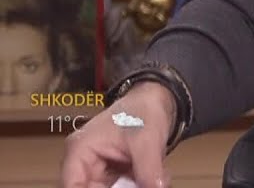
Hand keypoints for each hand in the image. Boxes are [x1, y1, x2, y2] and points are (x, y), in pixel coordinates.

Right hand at [60, 81, 176, 187]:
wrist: (157, 98)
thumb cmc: (144, 110)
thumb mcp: (147, 142)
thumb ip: (149, 171)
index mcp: (80, 150)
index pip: (72, 186)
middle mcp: (83, 161)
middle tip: (142, 186)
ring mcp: (98, 166)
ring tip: (149, 181)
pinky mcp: (113, 170)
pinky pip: (118, 186)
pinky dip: (134, 186)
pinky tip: (150, 181)